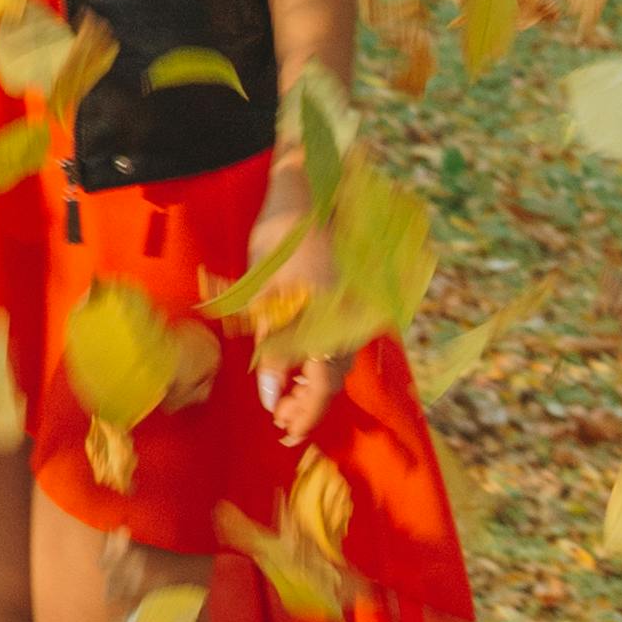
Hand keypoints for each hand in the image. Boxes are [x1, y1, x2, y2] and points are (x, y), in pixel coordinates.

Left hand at [251, 146, 340, 450]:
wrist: (307, 188)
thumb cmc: (280, 240)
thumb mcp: (265, 298)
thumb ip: (271, 349)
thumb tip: (270, 397)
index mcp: (333, 324)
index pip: (323, 386)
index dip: (305, 414)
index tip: (284, 434)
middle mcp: (352, 322)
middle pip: (334, 377)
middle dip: (308, 403)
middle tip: (280, 421)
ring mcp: (355, 309)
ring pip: (338, 359)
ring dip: (313, 381)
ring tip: (285, 396)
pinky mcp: (352, 297)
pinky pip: (340, 340)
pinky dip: (321, 357)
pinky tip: (300, 359)